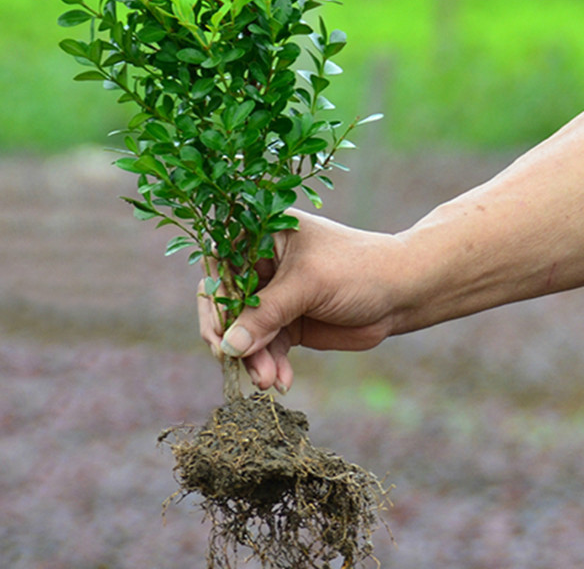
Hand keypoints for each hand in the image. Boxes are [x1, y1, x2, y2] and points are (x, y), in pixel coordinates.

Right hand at [197, 209, 407, 392]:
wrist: (402, 294)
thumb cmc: (357, 269)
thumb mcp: (308, 284)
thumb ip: (266, 313)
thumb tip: (229, 346)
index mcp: (260, 235)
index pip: (220, 267)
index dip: (214, 301)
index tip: (218, 336)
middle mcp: (260, 264)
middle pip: (227, 302)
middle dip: (232, 336)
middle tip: (233, 363)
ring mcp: (273, 295)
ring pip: (245, 331)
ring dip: (253, 358)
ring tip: (267, 381)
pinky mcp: (286, 323)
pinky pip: (265, 348)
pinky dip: (270, 365)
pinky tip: (282, 381)